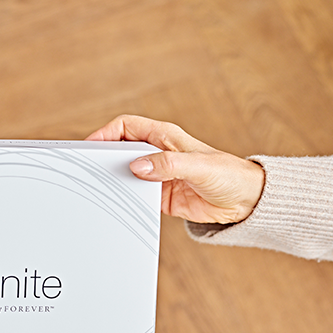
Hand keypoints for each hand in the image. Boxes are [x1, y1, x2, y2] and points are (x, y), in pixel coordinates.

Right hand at [86, 115, 264, 223]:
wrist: (245, 202)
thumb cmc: (230, 175)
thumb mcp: (199, 166)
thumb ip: (168, 165)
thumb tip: (137, 167)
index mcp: (165, 137)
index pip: (126, 127)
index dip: (105, 133)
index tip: (90, 146)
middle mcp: (158, 154)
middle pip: (120, 150)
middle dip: (103, 157)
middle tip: (88, 169)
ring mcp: (157, 175)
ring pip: (124, 173)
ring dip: (112, 180)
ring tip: (99, 188)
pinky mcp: (159, 196)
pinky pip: (135, 195)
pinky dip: (124, 198)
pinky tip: (119, 204)